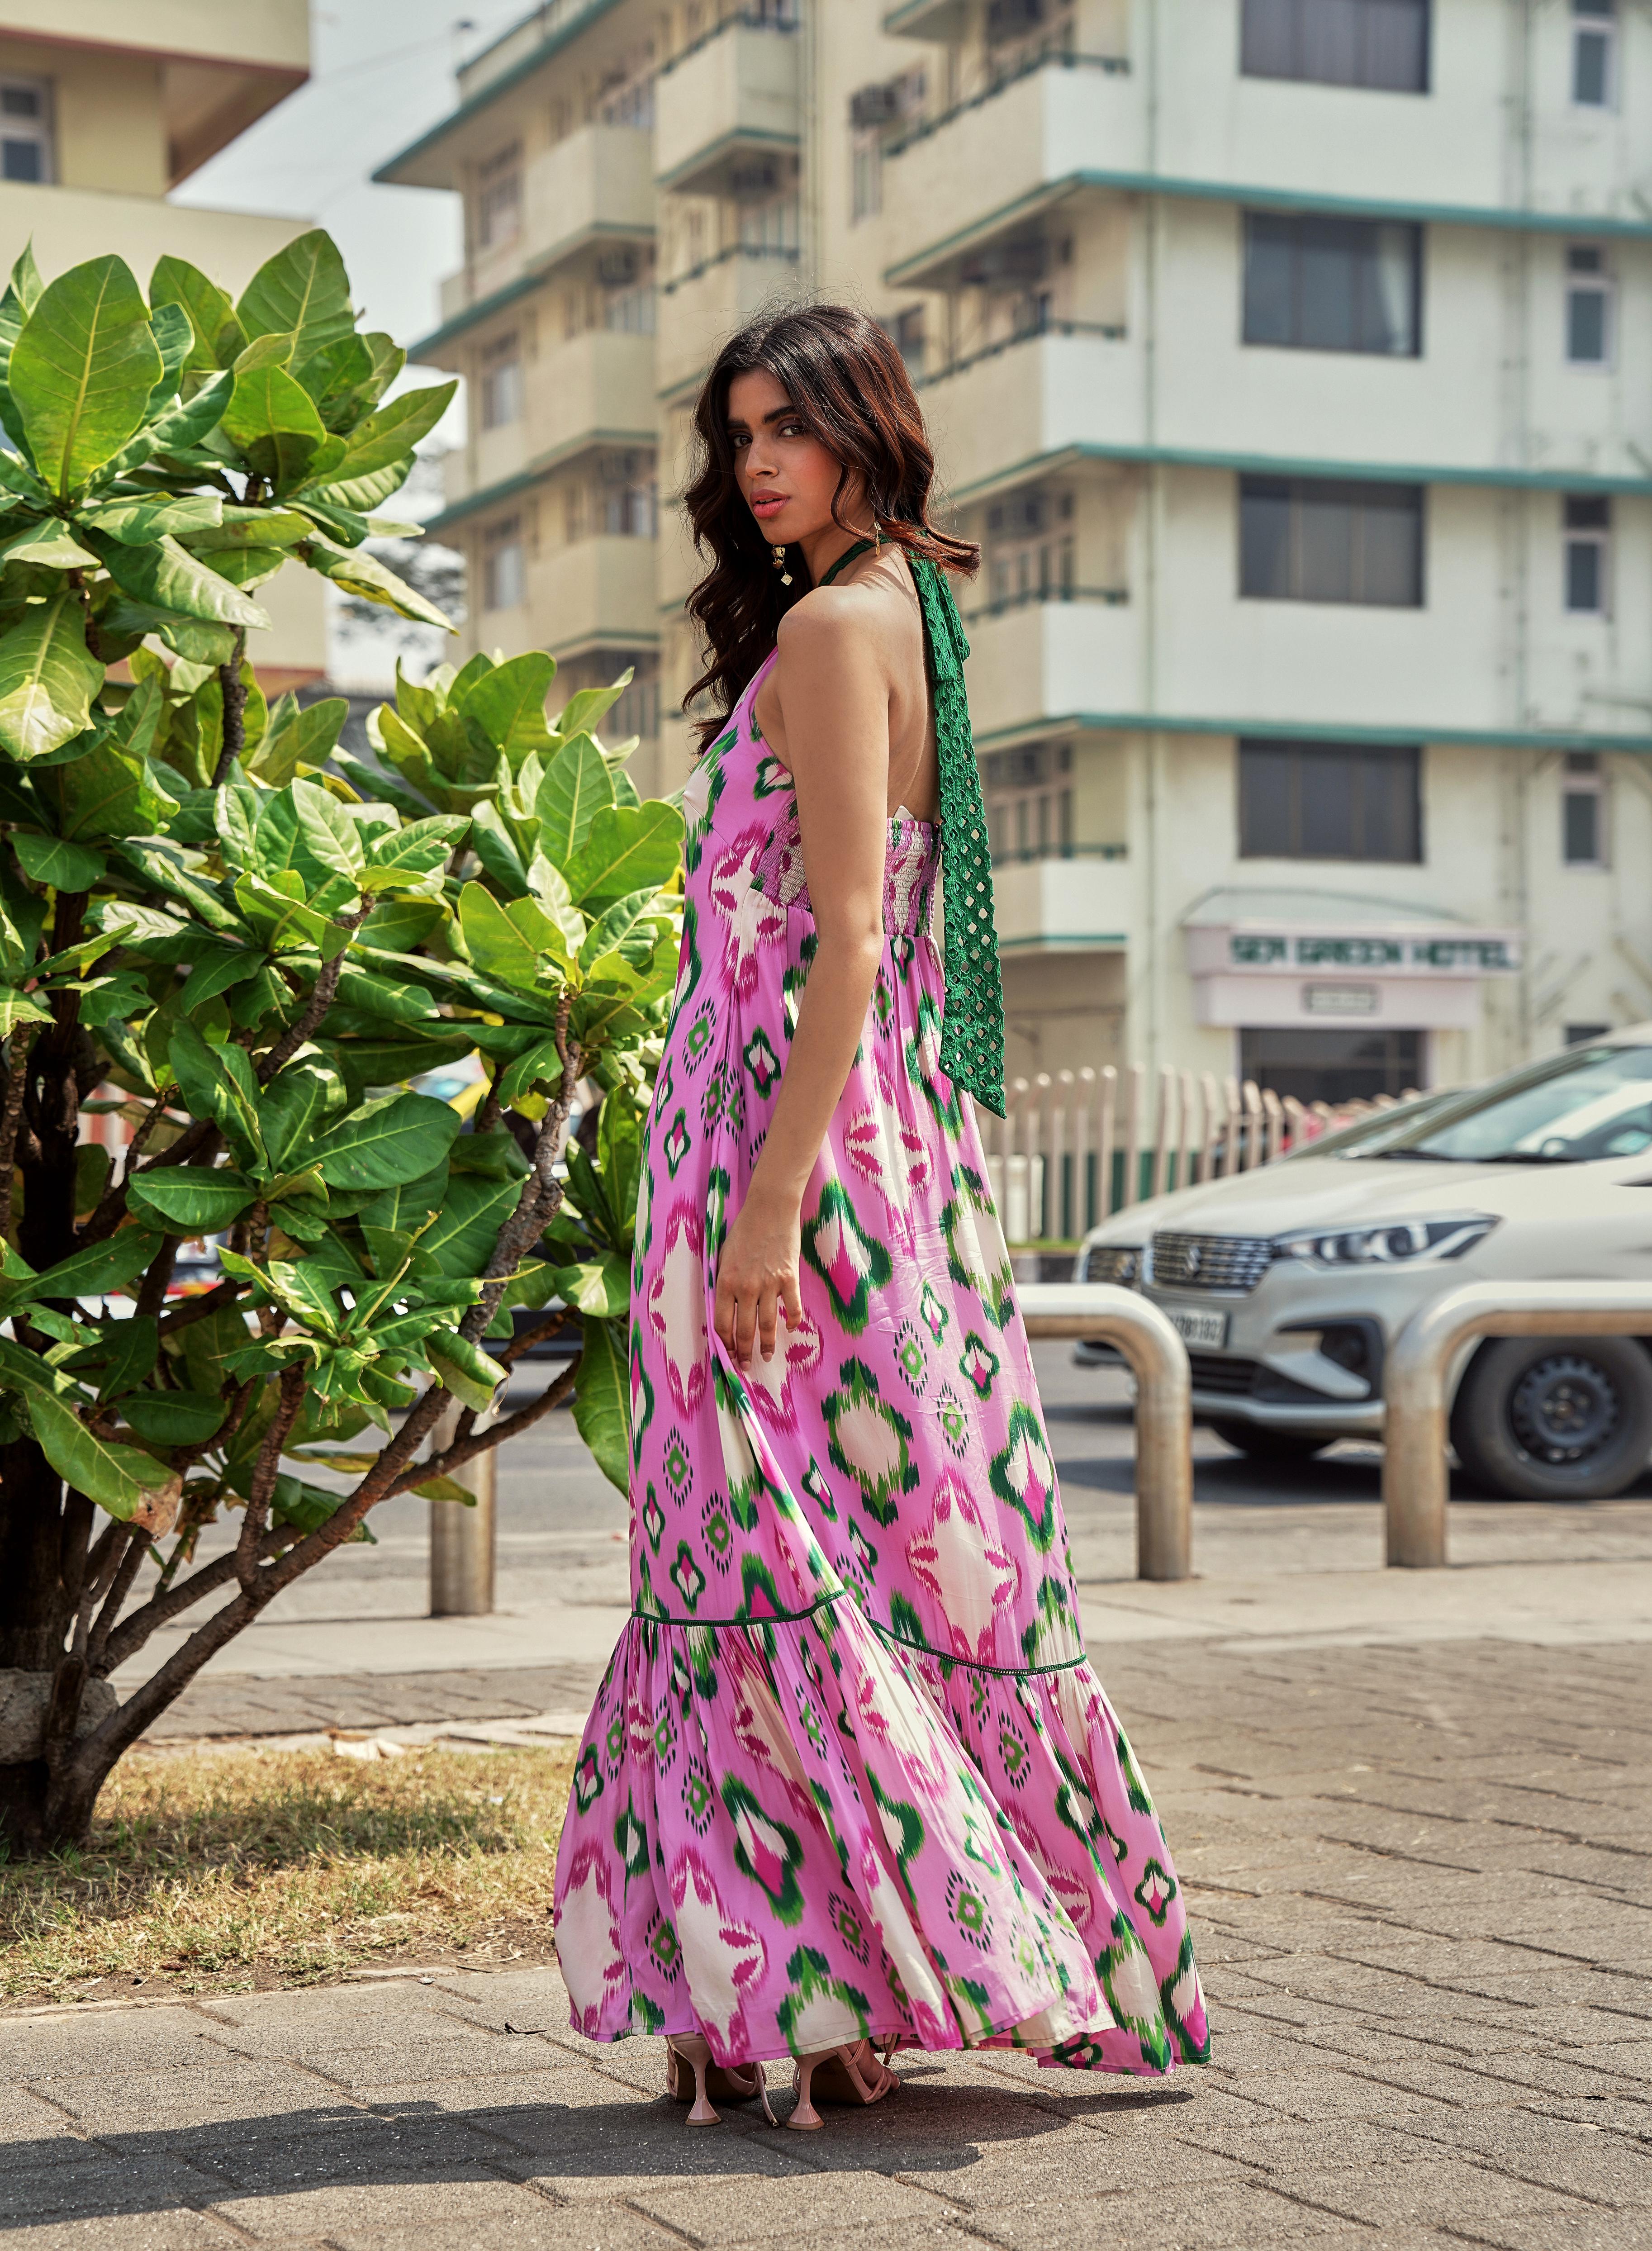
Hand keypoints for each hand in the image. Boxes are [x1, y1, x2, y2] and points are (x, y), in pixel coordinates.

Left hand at [713, 1190, 802, 1367]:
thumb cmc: (743, 1231)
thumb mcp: (724, 1257)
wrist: (769, 1208)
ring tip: (766, 1356)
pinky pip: (792, 1308)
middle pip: (744, 1330)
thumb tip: (726, 1309)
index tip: (728, 1354)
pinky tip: (791, 1328)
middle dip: (744, 1352)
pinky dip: (792, 1321)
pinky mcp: (789, 1278)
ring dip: (766, 1345)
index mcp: (725, 1283)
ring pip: (768, 1325)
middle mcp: (745, 1288)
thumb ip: (724, 1283)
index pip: (722, 1323)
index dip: (725, 1343)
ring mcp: (769, 1284)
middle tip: (746, 1365)